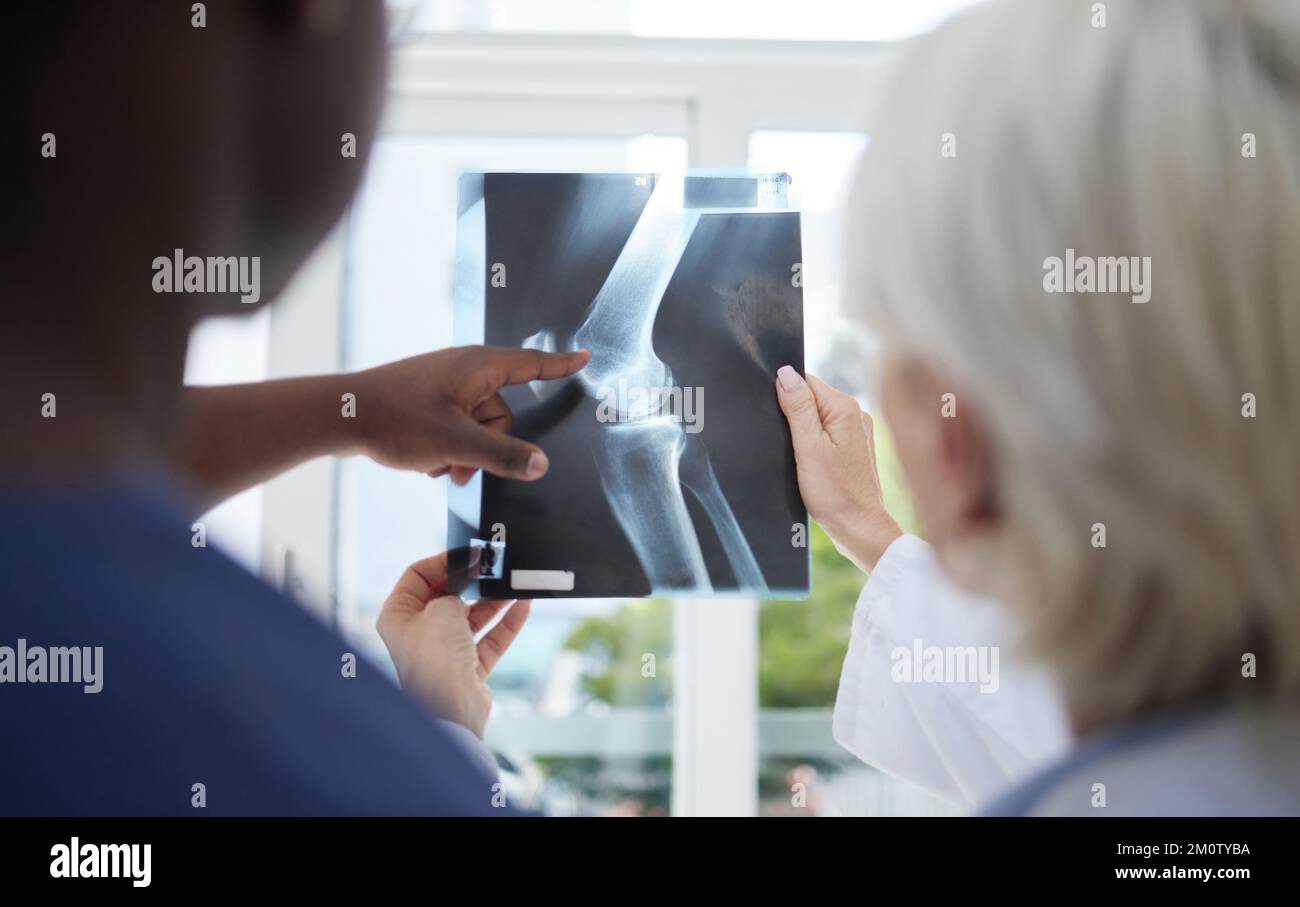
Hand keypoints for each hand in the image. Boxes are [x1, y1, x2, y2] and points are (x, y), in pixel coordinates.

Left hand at [352, 345, 589, 484]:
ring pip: (477, 427)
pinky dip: (446, 447)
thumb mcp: (456, 443)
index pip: (532, 365)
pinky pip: (456, 428)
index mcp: (478, 367)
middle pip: (502, 414)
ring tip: (436, 464)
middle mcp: (465, 371)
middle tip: (457, 463)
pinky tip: (425, 459)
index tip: (584, 358)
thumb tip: (541, 465)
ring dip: (463, 452)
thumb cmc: (396, 420)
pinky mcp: (428, 401)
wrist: (341, 416)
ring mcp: (445, 386)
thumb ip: (503, 455)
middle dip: (487, 445)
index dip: (560, 365)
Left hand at [376, 550, 530, 738]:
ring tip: (513, 584)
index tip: (467, 554)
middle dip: (471, 581)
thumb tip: (468, 577)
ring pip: (471, 617)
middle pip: (447, 595)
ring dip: (493, 601)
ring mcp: (443, 651)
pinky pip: (489, 639)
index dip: (442, 561)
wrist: (452, 707)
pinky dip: (506, 623)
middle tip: (492, 567)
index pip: (417, 576)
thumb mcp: (442, 607)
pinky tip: (522, 605)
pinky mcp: (467, 668)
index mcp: (398, 615)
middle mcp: (418, 632)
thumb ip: (455, 588)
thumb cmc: (435, 658)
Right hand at [775, 365, 902, 571]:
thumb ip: (797, 407)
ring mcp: (858, 431)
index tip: (782, 424)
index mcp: (845, 408)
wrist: (859, 527)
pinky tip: (814, 464)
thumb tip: (785, 373)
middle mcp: (856, 414)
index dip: (786, 398)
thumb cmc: (834, 493)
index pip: (805, 382)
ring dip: (804, 432)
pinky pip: (827, 433)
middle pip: (812, 398)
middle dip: (794, 416)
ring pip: (818, 417)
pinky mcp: (855, 447)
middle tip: (794, 447)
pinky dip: (815, 443)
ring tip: (805, 458)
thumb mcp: (808, 447)